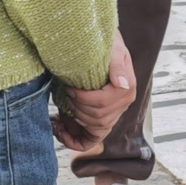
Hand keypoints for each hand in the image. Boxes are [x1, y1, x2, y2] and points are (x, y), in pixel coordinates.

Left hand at [57, 32, 134, 151]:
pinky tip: (60, 129)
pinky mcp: (104, 119)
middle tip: (63, 96)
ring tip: (58, 114)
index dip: (82, 99)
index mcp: (127, 89)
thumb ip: (118, 65)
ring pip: (95, 129)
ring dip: (74, 124)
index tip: (68, 88)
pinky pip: (92, 138)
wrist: (103, 45)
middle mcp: (123, 104)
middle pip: (97, 119)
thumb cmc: (107, 45)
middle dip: (76, 110)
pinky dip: (75, 139)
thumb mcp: (114, 48)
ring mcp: (115, 113)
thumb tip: (122, 83)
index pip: (102, 104)